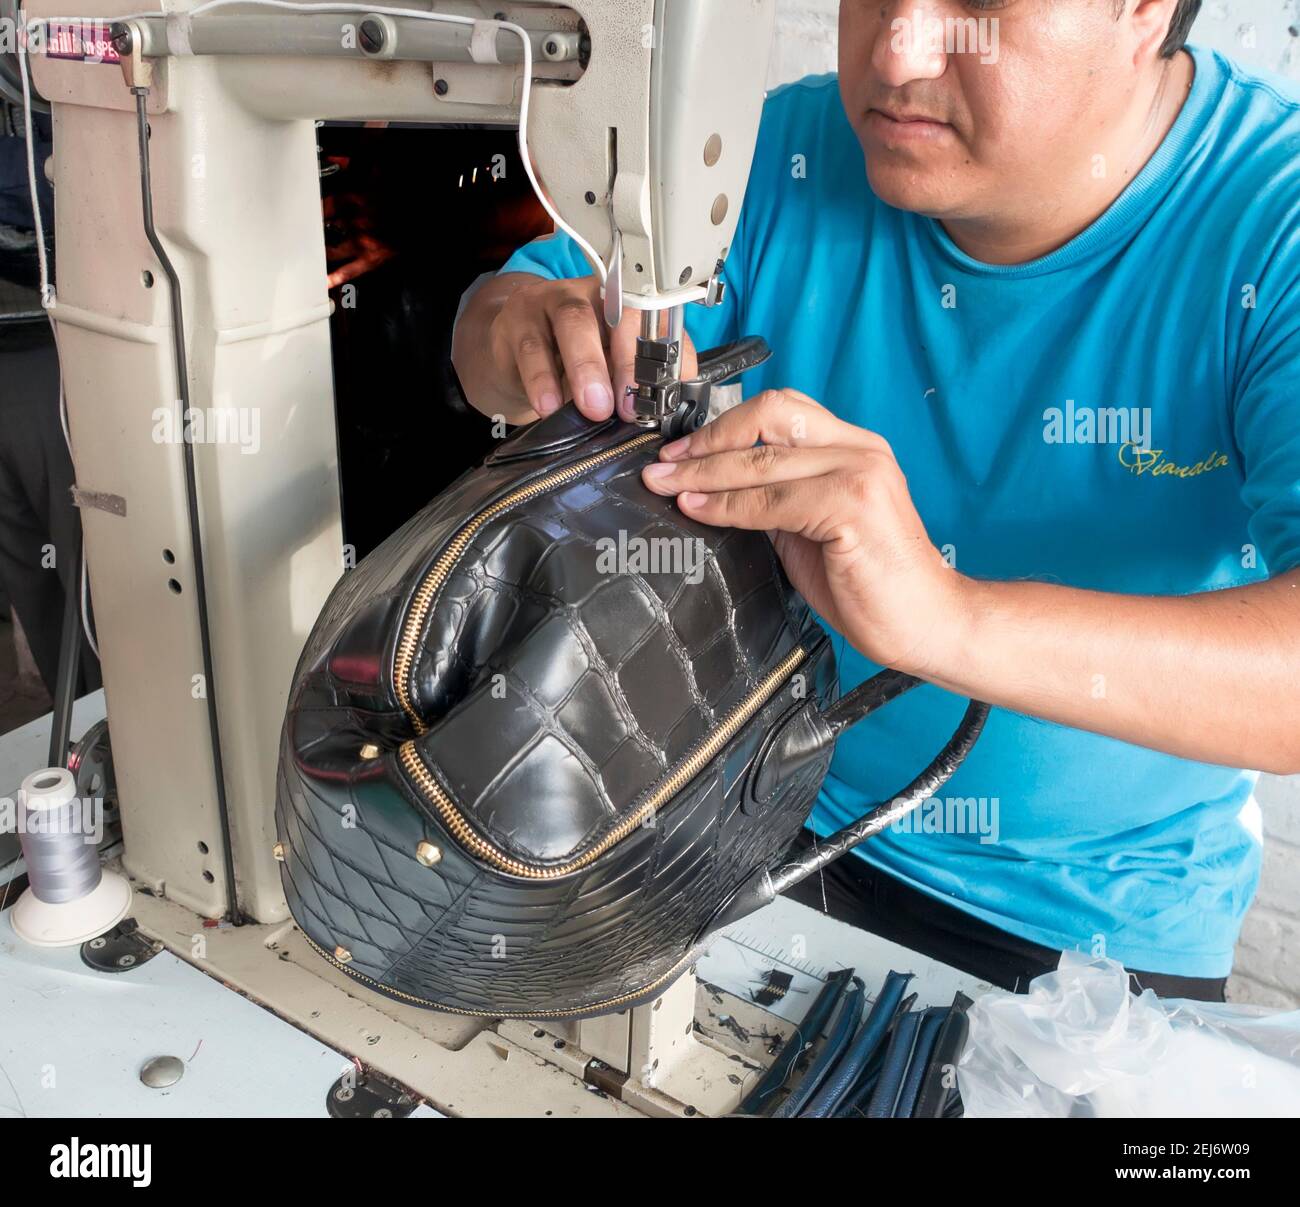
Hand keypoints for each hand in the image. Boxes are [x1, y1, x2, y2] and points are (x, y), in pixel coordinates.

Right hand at [488, 275, 697, 421]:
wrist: (513, 357)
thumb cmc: (571, 365)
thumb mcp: (608, 372)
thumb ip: (635, 385)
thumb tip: (664, 415)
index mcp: (628, 306)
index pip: (655, 319)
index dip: (661, 356)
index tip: (661, 399)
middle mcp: (593, 294)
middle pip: (618, 314)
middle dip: (628, 363)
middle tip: (628, 409)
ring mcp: (552, 301)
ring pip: (574, 323)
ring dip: (587, 368)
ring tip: (594, 408)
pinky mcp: (517, 320)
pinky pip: (531, 348)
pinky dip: (542, 380)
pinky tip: (549, 406)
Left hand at [640, 389, 968, 676]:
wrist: (927, 623)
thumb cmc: (872, 584)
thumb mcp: (813, 529)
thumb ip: (776, 501)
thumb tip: (713, 490)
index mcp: (853, 447)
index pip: (778, 410)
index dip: (721, 427)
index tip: (679, 452)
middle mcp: (860, 449)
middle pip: (768, 414)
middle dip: (706, 441)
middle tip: (663, 466)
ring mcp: (859, 472)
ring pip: (762, 458)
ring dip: (704, 472)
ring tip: (667, 486)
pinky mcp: (853, 505)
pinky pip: (771, 501)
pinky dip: (727, 505)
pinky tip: (699, 510)